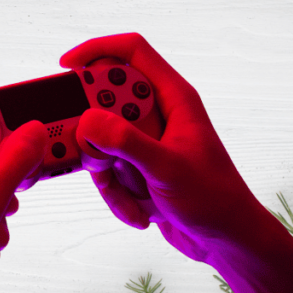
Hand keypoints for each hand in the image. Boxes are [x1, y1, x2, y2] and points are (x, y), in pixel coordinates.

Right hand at [61, 33, 292, 292]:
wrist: (228, 242)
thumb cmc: (214, 200)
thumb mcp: (167, 169)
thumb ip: (126, 142)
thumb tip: (87, 121)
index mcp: (173, 98)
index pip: (131, 52)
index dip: (96, 49)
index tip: (65, 67)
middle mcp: (157, 113)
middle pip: (103, 101)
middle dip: (93, 134)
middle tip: (97, 157)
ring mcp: (144, 139)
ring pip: (98, 140)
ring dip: (106, 172)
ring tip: (132, 194)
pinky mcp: (135, 164)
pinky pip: (105, 168)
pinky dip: (114, 192)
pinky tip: (140, 211)